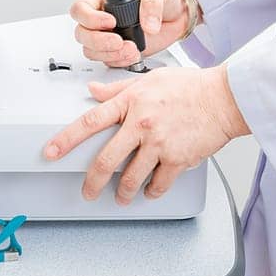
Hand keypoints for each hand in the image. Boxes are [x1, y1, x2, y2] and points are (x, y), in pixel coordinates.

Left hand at [42, 66, 248, 203]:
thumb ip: (118, 87)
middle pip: (105, 161)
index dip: (66, 139)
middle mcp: (141, 124)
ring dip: (123, 193)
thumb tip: (93, 90)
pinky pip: (158, 185)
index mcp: (131, 102)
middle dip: (91, 182)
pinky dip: (151, 192)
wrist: (224, 98)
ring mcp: (159, 144)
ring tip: (122, 197)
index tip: (50, 152)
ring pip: (130, 179)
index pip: (90, 121)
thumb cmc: (191, 86)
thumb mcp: (149, 79)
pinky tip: (150, 191)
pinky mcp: (178, 160)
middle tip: (88, 192)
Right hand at [69, 0, 191, 67]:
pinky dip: (119, 61)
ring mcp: (109, 36)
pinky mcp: (119, 51)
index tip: (111, 22)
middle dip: (98, 41)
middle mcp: (102, 18)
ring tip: (132, 50)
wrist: (179, 11)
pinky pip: (108, 60)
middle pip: (82, 33)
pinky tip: (134, 55)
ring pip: (91, 50)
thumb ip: (152, 4)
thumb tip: (148, 25)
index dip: (90, 18)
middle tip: (118, 42)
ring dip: (109, 54)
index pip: (81, 8)